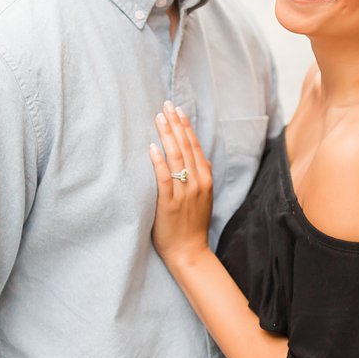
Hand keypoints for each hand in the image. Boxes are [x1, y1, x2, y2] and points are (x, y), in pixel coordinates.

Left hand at [148, 101, 213, 266]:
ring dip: (168, 135)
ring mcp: (184, 193)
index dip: (186, 127)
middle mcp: (197, 182)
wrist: (190, 252)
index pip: (195, 146)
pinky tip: (152, 148)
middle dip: (176, 124)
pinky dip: (159, 162)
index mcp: (205, 179)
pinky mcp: (169, 203)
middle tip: (166, 105)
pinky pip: (165, 178)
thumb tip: (196, 159)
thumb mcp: (202, 198)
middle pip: (186, 147)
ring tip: (159, 117)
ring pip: (176, 158)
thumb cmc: (192, 226)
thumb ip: (200, 178)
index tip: (177, 110)